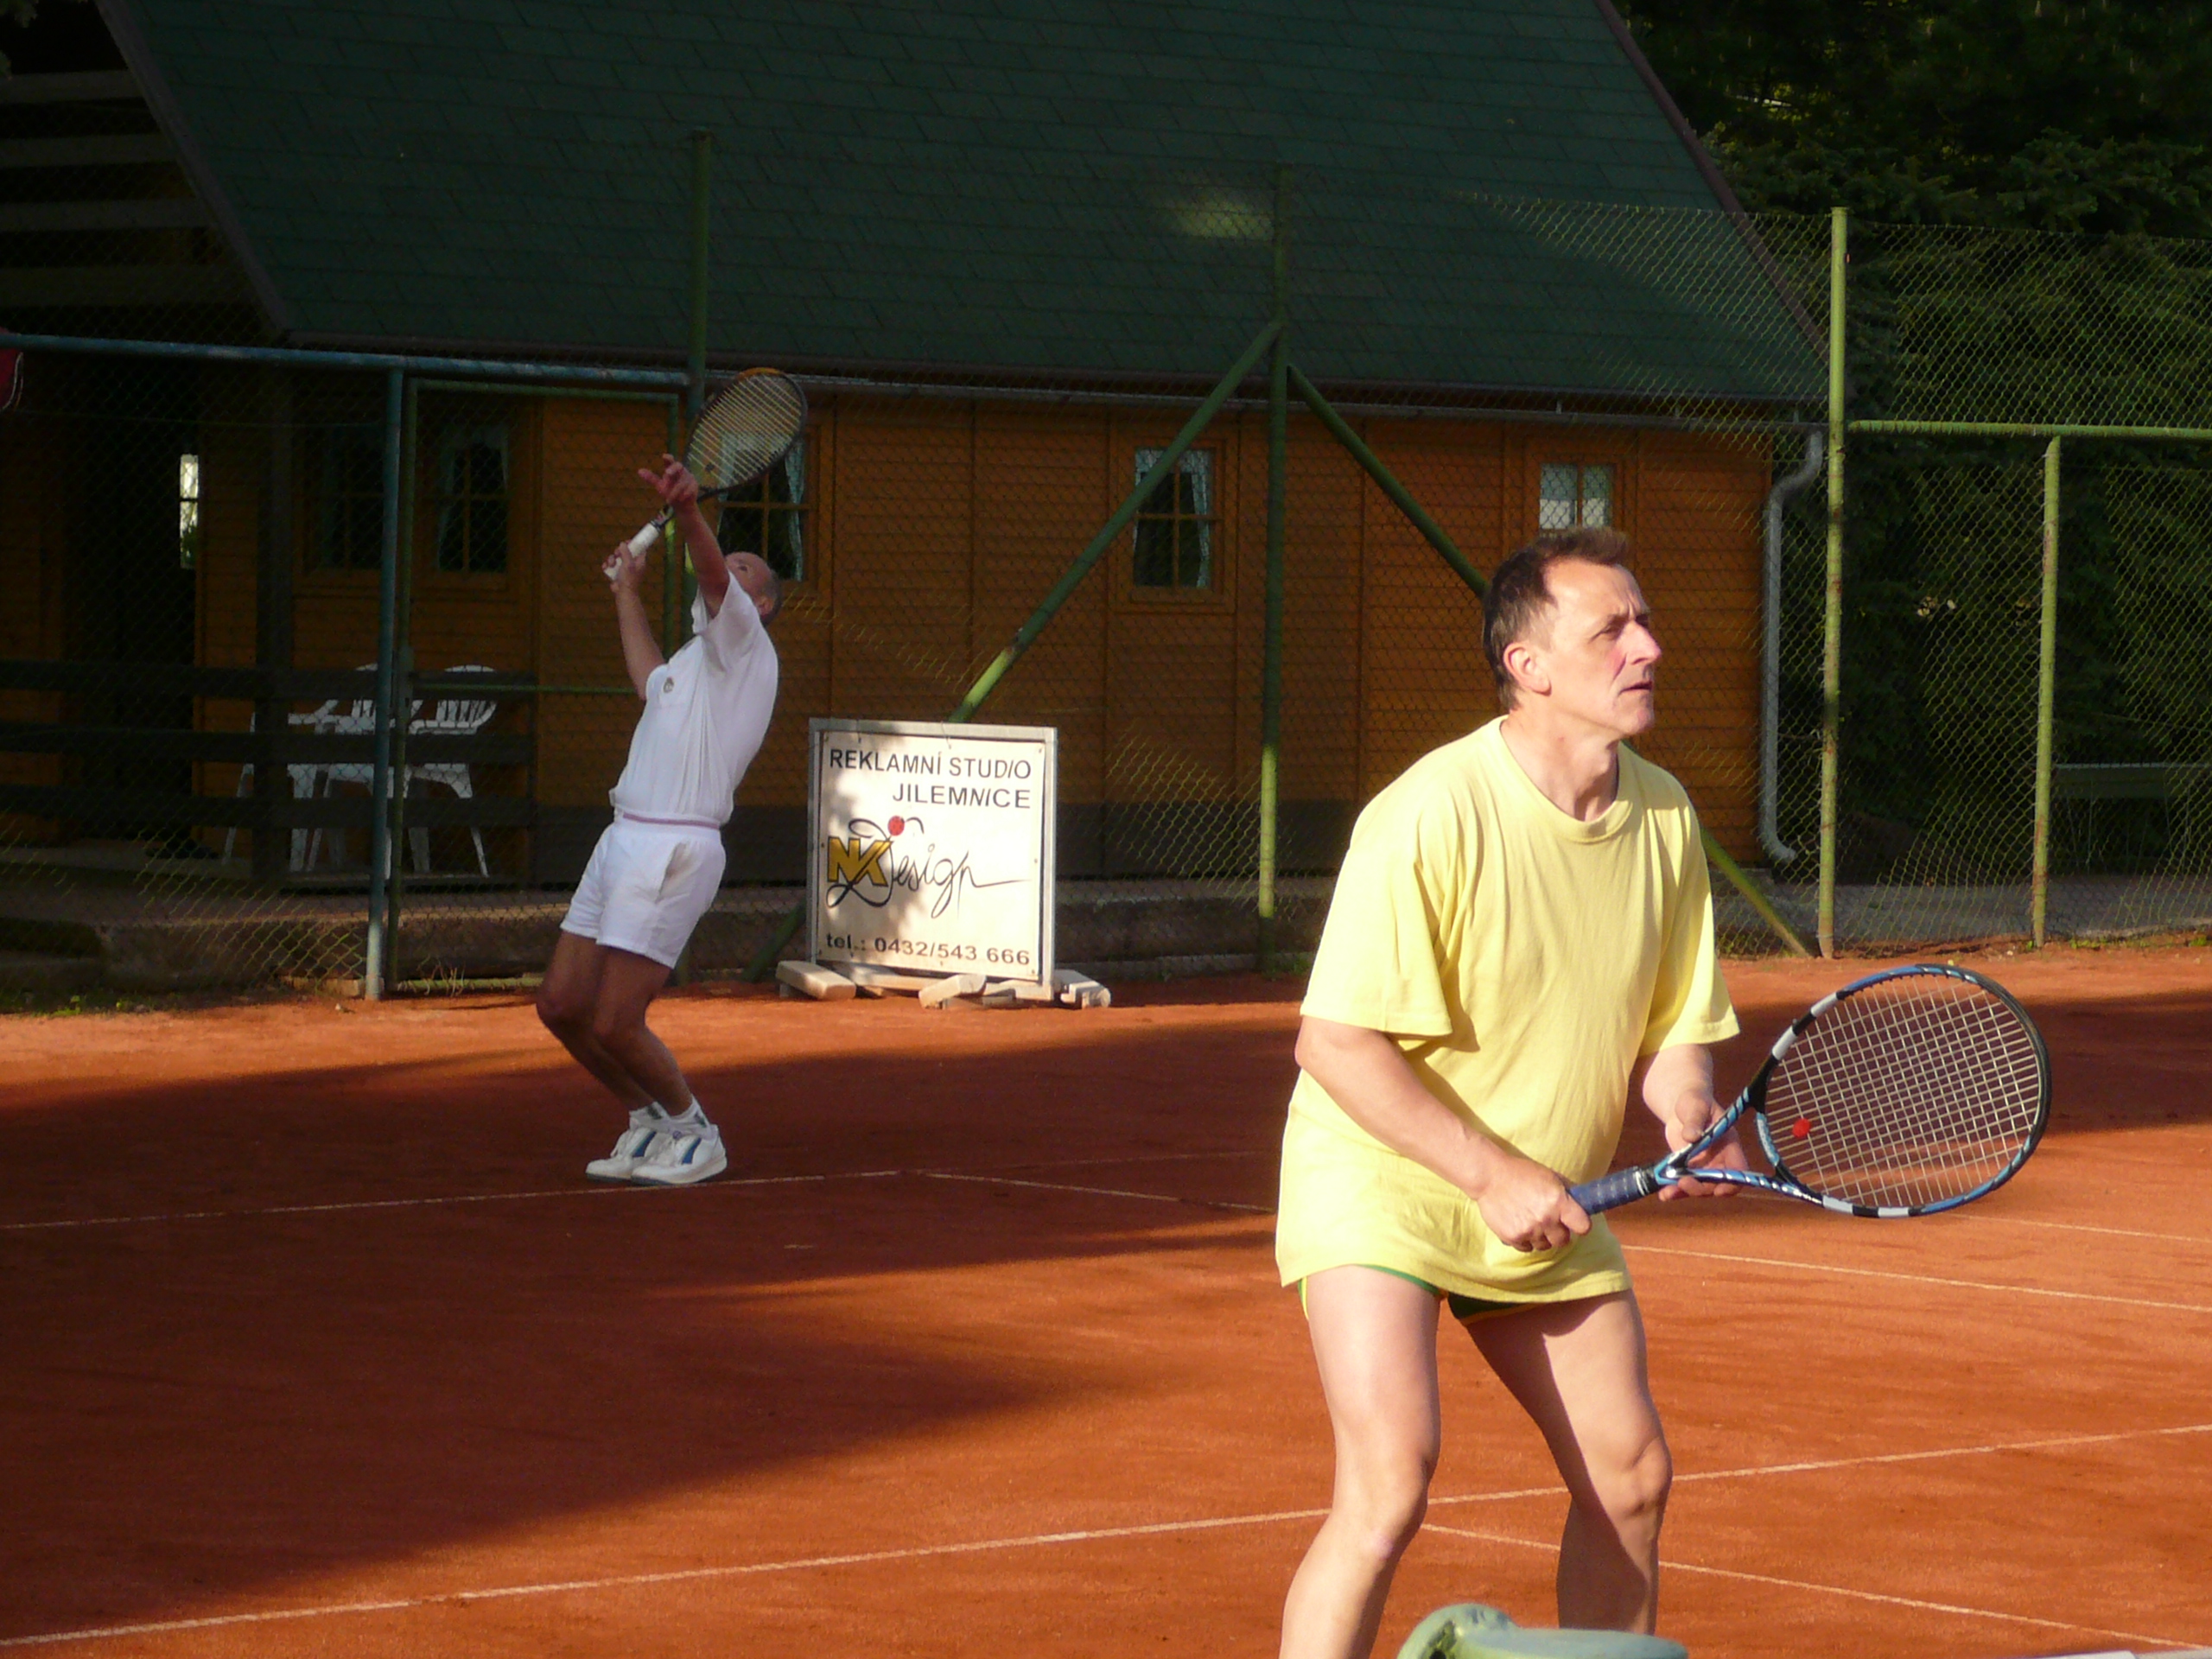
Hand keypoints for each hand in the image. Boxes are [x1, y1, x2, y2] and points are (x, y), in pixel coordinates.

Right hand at [603, 540, 646, 593]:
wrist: (623, 593)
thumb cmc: (629, 579)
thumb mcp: (628, 563)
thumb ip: (626, 552)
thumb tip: (623, 544)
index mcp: (639, 562)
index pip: (639, 549)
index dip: (633, 544)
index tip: (627, 541)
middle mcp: (632, 564)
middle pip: (625, 552)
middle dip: (618, 551)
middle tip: (616, 553)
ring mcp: (624, 569)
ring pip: (616, 558)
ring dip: (611, 559)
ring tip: (611, 564)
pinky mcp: (617, 573)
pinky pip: (611, 565)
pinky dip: (607, 565)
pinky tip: (605, 567)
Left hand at [637, 453, 699, 508]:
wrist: (682, 505)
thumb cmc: (670, 493)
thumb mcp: (660, 486)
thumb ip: (651, 478)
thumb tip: (639, 470)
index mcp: (671, 469)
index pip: (670, 461)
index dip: (668, 458)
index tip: (664, 456)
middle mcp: (681, 471)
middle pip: (678, 465)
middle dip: (673, 469)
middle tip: (666, 473)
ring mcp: (689, 477)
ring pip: (682, 482)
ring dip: (675, 492)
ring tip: (669, 500)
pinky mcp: (695, 485)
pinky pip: (689, 488)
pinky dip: (684, 494)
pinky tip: (680, 499)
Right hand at [1470, 1153, 1590, 1252]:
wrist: (1490, 1177)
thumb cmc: (1522, 1173)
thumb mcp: (1550, 1177)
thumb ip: (1567, 1193)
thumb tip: (1582, 1205)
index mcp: (1559, 1201)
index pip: (1583, 1226)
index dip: (1581, 1225)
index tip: (1576, 1223)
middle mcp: (1546, 1218)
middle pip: (1563, 1241)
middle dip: (1559, 1233)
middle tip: (1550, 1223)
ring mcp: (1529, 1230)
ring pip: (1544, 1246)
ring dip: (1541, 1238)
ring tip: (1532, 1223)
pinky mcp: (1513, 1237)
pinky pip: (1526, 1248)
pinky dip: (1525, 1240)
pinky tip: (1519, 1225)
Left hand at [1659, 1095, 1745, 1199]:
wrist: (1681, 1105)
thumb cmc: (1695, 1101)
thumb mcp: (1696, 1106)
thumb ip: (1694, 1120)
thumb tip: (1692, 1136)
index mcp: (1728, 1145)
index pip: (1738, 1170)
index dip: (1732, 1183)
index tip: (1718, 1190)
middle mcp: (1719, 1160)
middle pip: (1717, 1184)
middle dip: (1701, 1188)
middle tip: (1682, 1183)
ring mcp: (1703, 1166)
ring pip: (1699, 1187)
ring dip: (1684, 1193)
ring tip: (1667, 1193)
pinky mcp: (1687, 1168)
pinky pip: (1683, 1183)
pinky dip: (1674, 1190)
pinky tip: (1663, 1193)